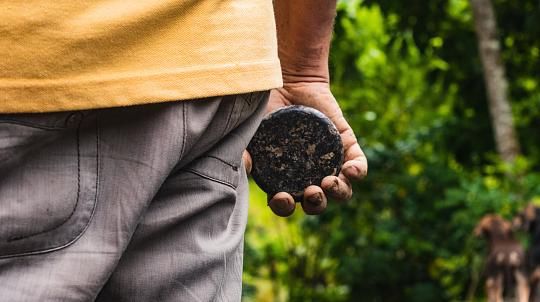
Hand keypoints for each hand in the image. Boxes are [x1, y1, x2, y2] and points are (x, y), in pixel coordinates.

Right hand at [243, 81, 367, 215]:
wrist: (286, 80)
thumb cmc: (265, 109)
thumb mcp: (250, 131)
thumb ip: (244, 150)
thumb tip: (246, 167)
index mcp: (285, 178)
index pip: (286, 203)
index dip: (284, 207)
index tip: (282, 197)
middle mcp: (309, 175)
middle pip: (317, 203)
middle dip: (315, 203)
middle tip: (311, 191)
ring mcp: (329, 162)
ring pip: (341, 190)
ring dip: (337, 193)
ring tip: (329, 183)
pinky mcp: (347, 145)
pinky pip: (358, 166)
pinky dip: (357, 172)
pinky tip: (350, 171)